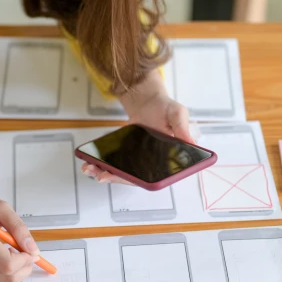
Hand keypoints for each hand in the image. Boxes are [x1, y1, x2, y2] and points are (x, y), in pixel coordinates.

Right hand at [0, 151, 39, 281]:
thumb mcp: (0, 208)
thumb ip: (18, 228)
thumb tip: (32, 249)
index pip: (8, 264)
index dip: (25, 261)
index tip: (30, 251)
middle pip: (6, 279)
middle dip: (23, 270)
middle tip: (27, 255)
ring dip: (14, 274)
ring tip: (14, 255)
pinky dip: (2, 275)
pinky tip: (2, 259)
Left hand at [82, 69, 193, 184]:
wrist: (150, 101)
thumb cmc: (166, 108)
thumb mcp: (178, 113)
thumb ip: (183, 127)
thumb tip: (191, 143)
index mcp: (169, 159)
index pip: (155, 176)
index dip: (140, 180)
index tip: (126, 178)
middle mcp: (153, 163)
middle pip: (135, 177)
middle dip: (116, 178)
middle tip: (101, 175)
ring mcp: (139, 161)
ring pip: (123, 173)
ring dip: (106, 173)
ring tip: (90, 169)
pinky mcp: (127, 156)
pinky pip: (116, 164)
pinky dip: (104, 165)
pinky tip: (91, 163)